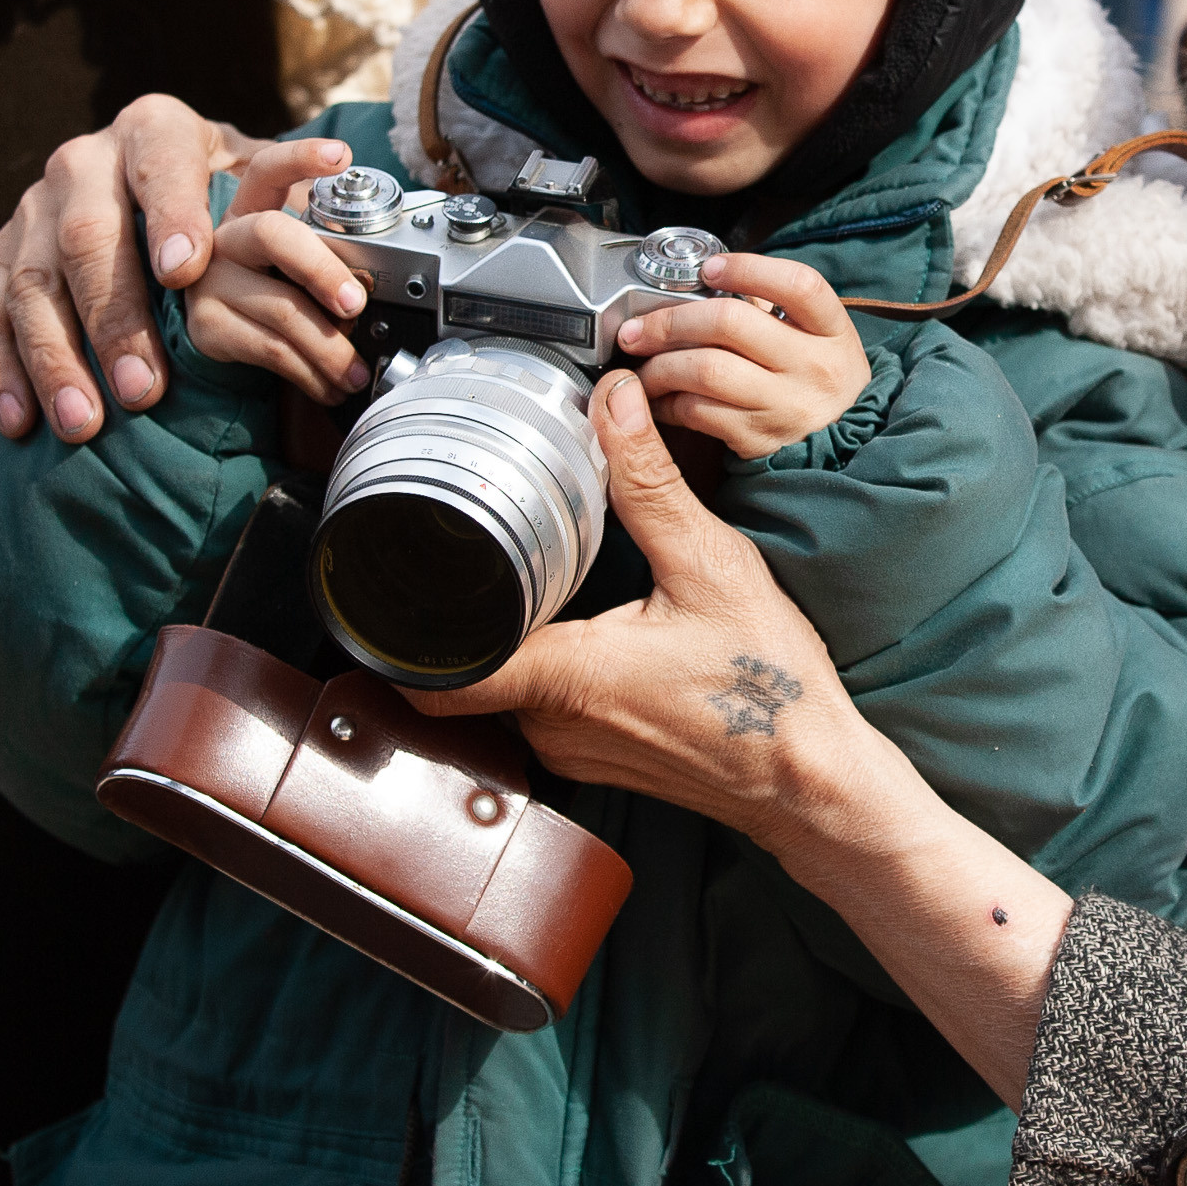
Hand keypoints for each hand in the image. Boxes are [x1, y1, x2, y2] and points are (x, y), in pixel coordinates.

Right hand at [0, 95, 280, 440]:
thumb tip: (339, 169)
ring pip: (31, 284)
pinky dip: (0, 370)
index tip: (187, 270)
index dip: (172, 214)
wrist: (143, 175)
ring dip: (55, 360)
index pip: (160, 164)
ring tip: (87, 422)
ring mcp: (31, 211)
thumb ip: (289, 183)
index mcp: (152, 131)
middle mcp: (83, 163)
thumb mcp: (256, 172)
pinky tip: (22, 420)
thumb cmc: (215, 188)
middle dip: (114, 317)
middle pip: (87, 237)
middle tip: (144, 388)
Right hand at [179, 143, 376, 401]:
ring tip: (360, 371)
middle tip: (357, 304)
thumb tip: (394, 281)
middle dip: (322, 269)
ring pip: (282, 307)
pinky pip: (270, 350)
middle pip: (274, 234)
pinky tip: (329, 386)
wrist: (226, 332)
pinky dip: (310, 373)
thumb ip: (334, 252)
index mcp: (254, 204)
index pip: (270, 169)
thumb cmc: (283, 285)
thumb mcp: (305, 257)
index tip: (341, 156)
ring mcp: (212, 280)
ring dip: (332, 347)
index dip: (301, 158)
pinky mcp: (207, 325)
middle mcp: (226, 234)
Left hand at [413, 374, 1071, 1105]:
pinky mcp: (600, 757)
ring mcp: (575, 751)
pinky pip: (546, 707)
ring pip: (506, 687)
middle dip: (464, 608)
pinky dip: (551, 663)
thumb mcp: (711, 566)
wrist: (816, 781)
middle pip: (465, 668)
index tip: (370, 584)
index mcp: (566, 678)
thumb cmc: (771, 689)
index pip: (435, 671)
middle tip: (471, 547)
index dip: (392, 632)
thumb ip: (650, 484)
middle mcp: (555, 726)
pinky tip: (588, 624)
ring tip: (534, 575)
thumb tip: (612, 404)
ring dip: (513, 635)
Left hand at [612, 252, 870, 458]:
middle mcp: (815, 367)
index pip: (798, 285)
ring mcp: (787, 406)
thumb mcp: (813, 335)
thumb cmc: (813, 375)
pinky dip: (666, 401)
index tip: (708, 270)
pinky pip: (697, 412)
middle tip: (639, 328)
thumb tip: (697, 289)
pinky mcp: (759, 439)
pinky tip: (658, 394)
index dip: (747, 269)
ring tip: (643, 363)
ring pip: (706, 371)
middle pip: (732, 323)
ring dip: (660, 365)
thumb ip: (766, 308)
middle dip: (672, 320)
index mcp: (831, 330)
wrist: (840, 442)